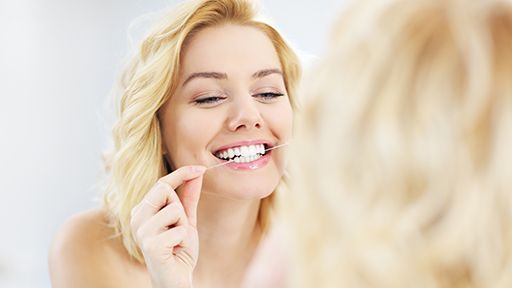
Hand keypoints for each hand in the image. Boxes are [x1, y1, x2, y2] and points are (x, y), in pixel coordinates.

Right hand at [130, 165, 205, 287]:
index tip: (202, 168)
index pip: (161, 183)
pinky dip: (185, 240)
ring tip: (177, 240)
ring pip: (175, 209)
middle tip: (180, 226)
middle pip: (164, 189)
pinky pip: (180, 229)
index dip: (181, 173)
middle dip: (180, 206)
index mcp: (142, 210)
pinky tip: (176, 250)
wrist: (176, 278)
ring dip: (184, 226)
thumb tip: (197, 172)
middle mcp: (137, 218)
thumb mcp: (186, 219)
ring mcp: (141, 231)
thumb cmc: (179, 249)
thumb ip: (189, 197)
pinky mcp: (150, 245)